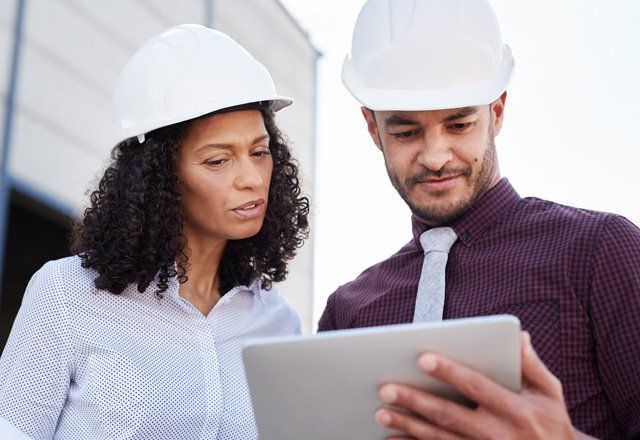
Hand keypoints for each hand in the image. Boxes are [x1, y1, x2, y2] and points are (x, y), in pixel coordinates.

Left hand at [374, 332, 591, 438]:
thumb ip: (531, 365)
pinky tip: (393, 439)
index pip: (475, 386)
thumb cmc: (551, 423)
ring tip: (381, 414)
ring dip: (408, 426)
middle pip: (448, 415)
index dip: (449, 372)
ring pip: (438, 439)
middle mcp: (496, 434)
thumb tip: (518, 336)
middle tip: (386, 389)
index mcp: (515, 410)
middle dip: (415, 401)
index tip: (422, 359)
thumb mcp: (550, 393)